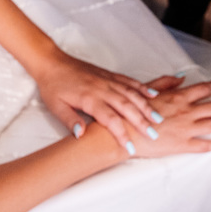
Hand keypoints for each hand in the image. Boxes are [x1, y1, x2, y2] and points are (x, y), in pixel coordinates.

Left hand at [33, 54, 169, 152]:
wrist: (52, 63)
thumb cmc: (53, 86)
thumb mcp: (55, 106)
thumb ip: (70, 120)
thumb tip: (81, 135)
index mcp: (90, 99)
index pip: (110, 120)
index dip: (122, 135)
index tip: (130, 148)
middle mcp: (103, 89)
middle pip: (127, 107)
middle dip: (141, 122)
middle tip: (154, 135)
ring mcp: (108, 80)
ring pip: (132, 94)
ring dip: (146, 106)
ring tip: (158, 119)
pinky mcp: (110, 75)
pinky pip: (130, 81)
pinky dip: (142, 88)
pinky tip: (153, 95)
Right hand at [126, 78, 210, 157]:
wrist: (126, 132)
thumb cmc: (134, 111)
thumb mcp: (148, 91)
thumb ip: (166, 83)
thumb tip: (180, 78)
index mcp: (178, 98)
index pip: (201, 90)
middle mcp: (186, 112)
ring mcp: (186, 129)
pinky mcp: (183, 145)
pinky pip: (204, 145)